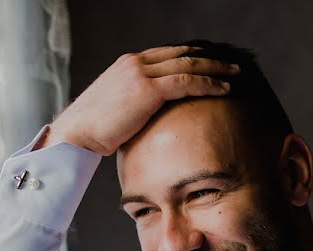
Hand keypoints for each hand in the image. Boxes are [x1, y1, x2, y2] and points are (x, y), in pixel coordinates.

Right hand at [38, 45, 237, 154]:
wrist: (77, 134)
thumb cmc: (96, 130)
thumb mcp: (120, 108)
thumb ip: (139, 103)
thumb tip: (155, 116)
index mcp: (129, 64)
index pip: (169, 54)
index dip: (193, 57)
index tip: (212, 63)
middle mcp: (136, 62)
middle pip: (182, 54)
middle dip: (210, 59)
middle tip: (232, 65)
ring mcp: (141, 72)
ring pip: (188, 65)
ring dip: (216, 68)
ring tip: (236, 74)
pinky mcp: (147, 88)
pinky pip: (186, 81)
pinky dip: (208, 83)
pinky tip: (224, 89)